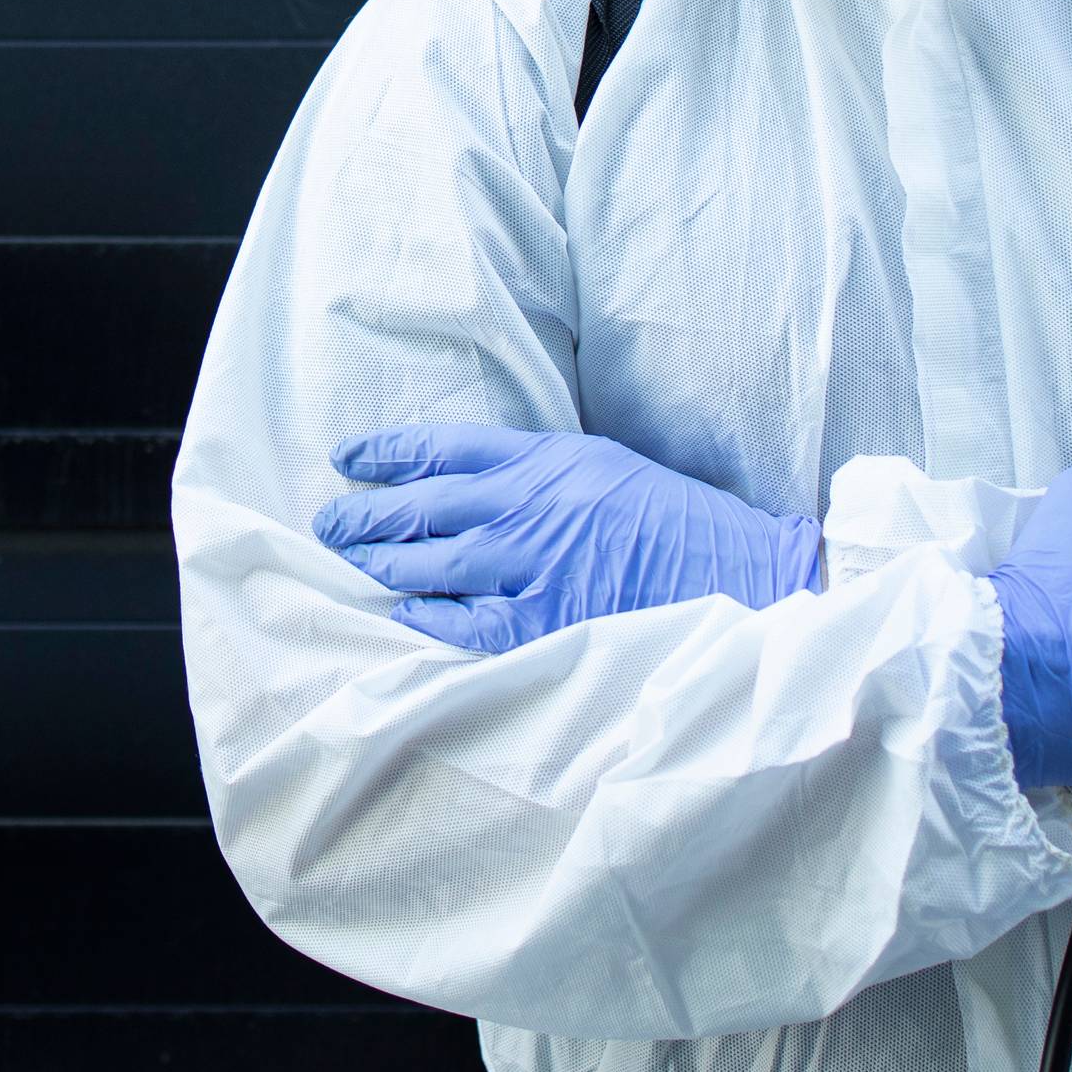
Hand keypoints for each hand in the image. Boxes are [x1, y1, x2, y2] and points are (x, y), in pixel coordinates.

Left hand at [315, 424, 822, 654]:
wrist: (740, 571)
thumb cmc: (678, 518)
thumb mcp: (604, 464)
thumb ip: (538, 470)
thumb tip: (473, 481)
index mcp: (545, 459)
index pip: (441, 448)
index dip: (385, 452)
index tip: (348, 458)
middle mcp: (528, 508)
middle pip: (420, 506)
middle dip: (364, 513)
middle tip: (331, 521)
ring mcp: (534, 568)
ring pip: (429, 563)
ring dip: (381, 562)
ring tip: (353, 562)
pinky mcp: (546, 623)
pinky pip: (465, 624)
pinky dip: (428, 617)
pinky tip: (404, 612)